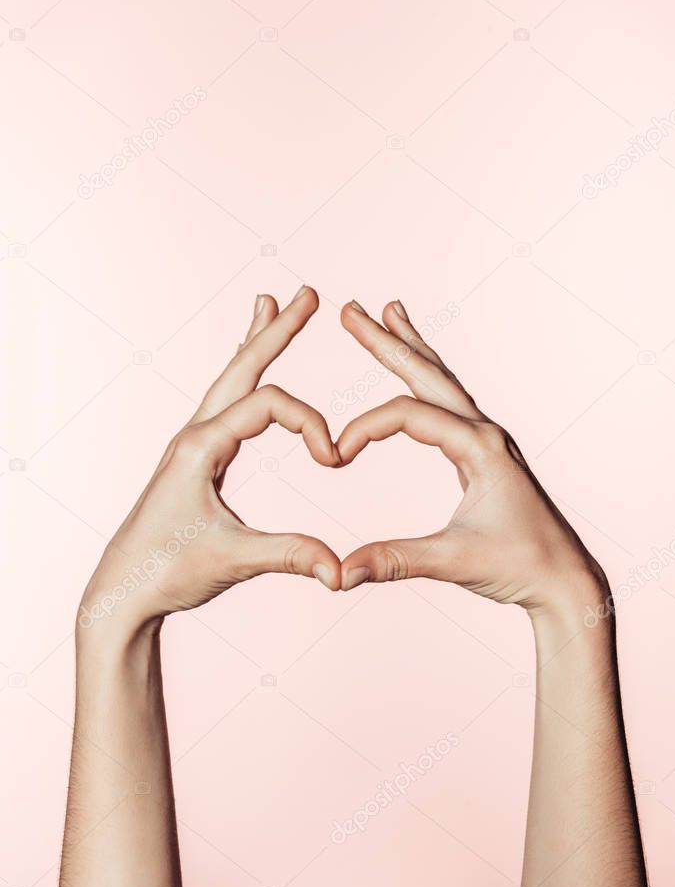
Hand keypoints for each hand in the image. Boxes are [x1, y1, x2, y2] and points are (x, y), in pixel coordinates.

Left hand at [78, 286, 341, 637]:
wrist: (121, 591)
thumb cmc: (166, 571)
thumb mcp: (233, 560)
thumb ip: (290, 555)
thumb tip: (341, 571)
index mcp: (201, 446)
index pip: (271, 405)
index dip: (313, 424)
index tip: (334, 461)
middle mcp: (193, 434)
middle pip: (242, 368)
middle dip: (277, 332)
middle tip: (306, 295)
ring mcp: (191, 444)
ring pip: (229, 381)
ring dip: (254, 344)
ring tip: (268, 307)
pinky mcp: (194, 460)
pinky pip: (224, 404)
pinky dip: (241, 377)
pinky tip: (244, 369)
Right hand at [337, 299, 608, 615]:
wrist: (564, 579)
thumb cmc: (520, 567)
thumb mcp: (454, 561)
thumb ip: (395, 560)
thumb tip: (340, 572)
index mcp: (479, 445)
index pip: (408, 415)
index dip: (364, 428)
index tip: (333, 457)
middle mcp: (485, 431)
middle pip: (427, 374)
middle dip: (387, 341)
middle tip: (352, 310)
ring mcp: (487, 439)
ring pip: (442, 382)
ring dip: (411, 348)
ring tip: (391, 312)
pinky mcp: (485, 452)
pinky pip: (449, 403)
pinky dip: (428, 379)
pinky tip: (420, 371)